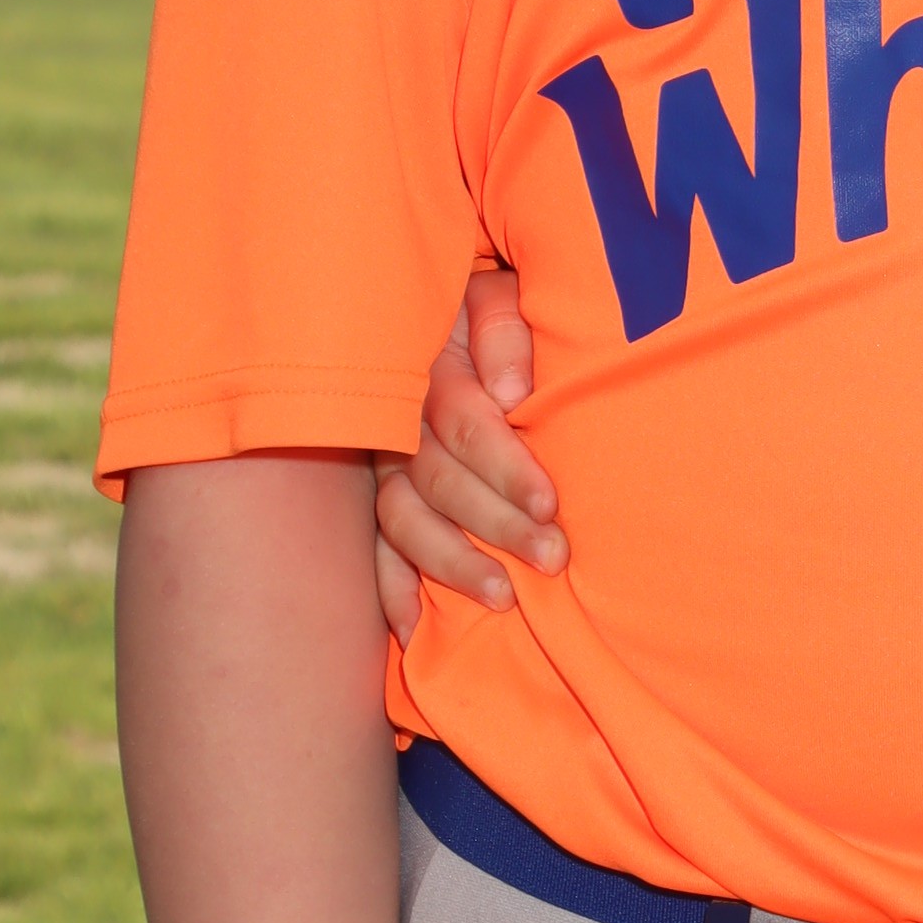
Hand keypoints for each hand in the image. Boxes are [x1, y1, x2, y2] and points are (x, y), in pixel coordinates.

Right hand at [374, 264, 562, 646]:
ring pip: (403, 519)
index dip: (506, 467)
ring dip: (449, 563)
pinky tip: (413, 628)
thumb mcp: (500, 295)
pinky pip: (372, 544)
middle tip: (552, 558)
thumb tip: (512, 393)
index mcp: (431, 369)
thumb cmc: (485, 309)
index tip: (549, 506)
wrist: (427, 310)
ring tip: (502, 597)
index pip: (465, 424)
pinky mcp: (371, 492)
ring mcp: (378, 460)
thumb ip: (504, 333)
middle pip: (439, 480)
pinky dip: (389, 587)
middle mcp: (398, 420)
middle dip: (496, 524)